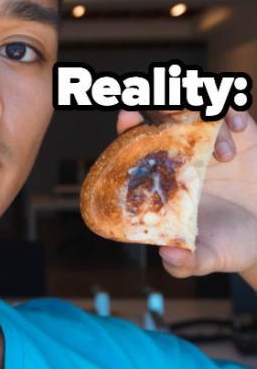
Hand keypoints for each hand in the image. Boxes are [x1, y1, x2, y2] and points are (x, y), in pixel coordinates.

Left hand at [116, 109, 256, 279]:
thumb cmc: (231, 245)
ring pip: (197, 110)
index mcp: (163, 179)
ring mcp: (209, 143)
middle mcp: (181, 156)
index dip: (128, 128)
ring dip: (206, 119)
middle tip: (174, 113)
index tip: (127, 117)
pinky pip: (230, 109)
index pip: (136, 147)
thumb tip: (168, 255)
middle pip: (162, 116)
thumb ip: (187, 262)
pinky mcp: (241, 135)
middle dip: (162, 105)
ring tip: (227, 156)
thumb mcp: (209, 257)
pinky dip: (231, 111)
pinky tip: (240, 129)